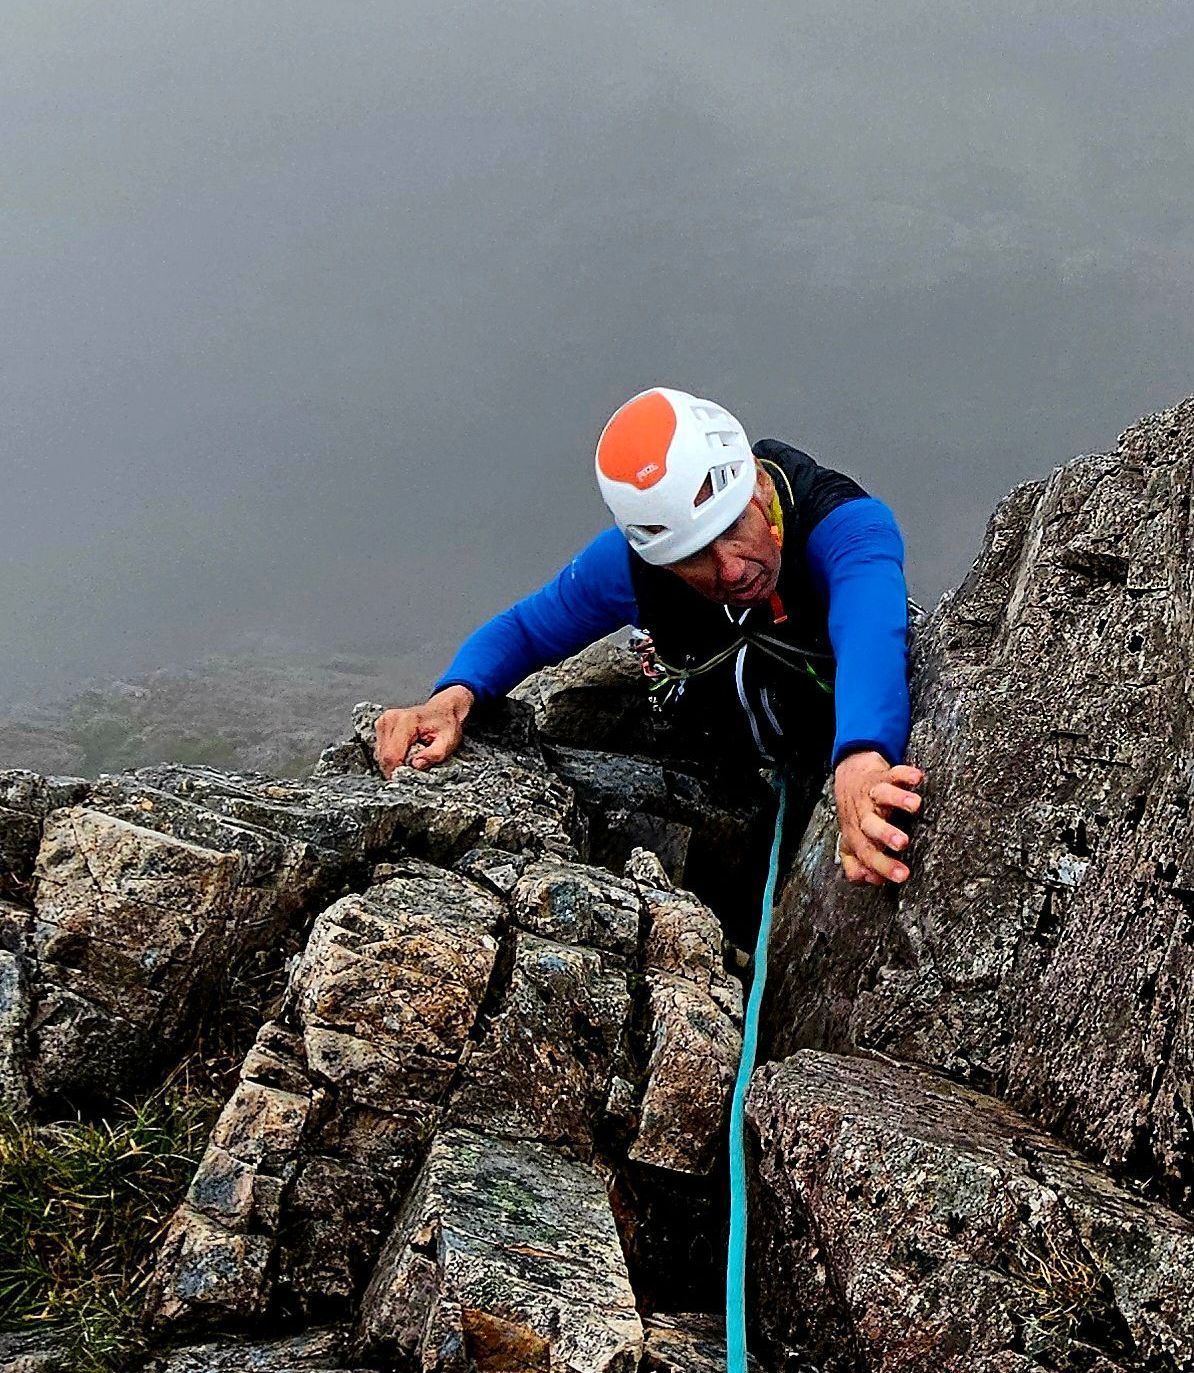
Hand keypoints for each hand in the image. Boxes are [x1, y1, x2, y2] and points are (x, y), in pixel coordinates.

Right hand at [374, 686, 474, 778]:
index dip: (397, 772)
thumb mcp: (448, 741)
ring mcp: (383, 721)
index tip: (408, 779)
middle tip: (414, 767)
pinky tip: (405, 751)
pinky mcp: (381, 725)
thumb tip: (416, 765)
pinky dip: (392, 756)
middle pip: (383, 757)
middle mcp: (390, 719)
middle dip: (397, 768)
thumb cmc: (446, 724)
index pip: (392, 755)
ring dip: (394, 762)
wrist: (442, 710)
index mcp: (406, 721)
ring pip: (380, 755)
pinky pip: (380, 750)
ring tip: (412, 755)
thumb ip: (435, 754)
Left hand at [833, 751, 923, 885]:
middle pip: (870, 826)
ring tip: (915, 805)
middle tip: (902, 843)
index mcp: (856, 834)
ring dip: (897, 800)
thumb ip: (857, 864)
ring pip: (881, 796)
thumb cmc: (856, 815)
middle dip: (886, 835)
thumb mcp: (852, 842)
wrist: (849, 777)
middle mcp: (862, 814)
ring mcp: (871, 794)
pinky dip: (905, 774)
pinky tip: (917, 778)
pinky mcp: (882, 775)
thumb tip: (872, 880)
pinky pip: (893, 773)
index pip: (867, 853)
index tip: (904, 876)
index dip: (883, 866)